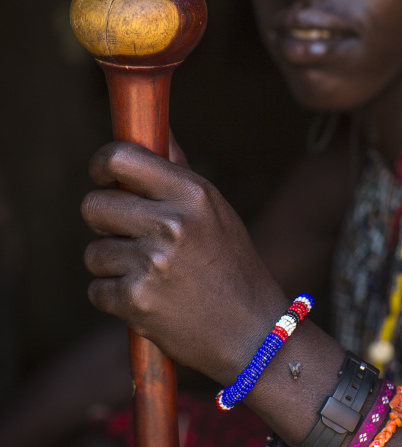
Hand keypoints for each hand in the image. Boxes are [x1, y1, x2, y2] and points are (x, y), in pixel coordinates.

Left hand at [81, 142, 287, 384]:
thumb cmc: (231, 263)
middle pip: (93, 205)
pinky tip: (148, 298)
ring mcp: (152, 264)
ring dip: (112, 263)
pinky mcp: (136, 302)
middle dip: (104, 220)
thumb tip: (152, 125)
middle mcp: (171, 224)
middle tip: (128, 233)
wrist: (251, 332)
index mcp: (192, 193)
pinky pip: (97, 289)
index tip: (102, 175)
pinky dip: (115, 296)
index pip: (120, 158)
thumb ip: (177, 170)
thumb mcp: (214, 208)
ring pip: (93, 252)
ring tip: (149, 272)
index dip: (101, 164)